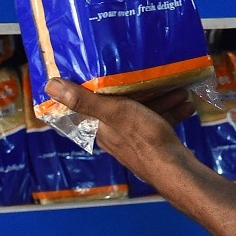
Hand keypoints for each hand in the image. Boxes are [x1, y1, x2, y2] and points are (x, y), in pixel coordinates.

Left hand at [45, 78, 195, 185]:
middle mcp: (115, 134)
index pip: (93, 102)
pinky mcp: (154, 143)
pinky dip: (171, 111)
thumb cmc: (144, 140)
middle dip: (139, 88)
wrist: (176, 170)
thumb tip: (50, 86)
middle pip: (123, 104)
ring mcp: (136, 139)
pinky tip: (185, 104)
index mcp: (101, 127)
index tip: (103, 66)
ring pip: (145, 111)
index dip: (97, 84)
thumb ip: (84, 100)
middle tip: (152, 73)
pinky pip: (161, 121)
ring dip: (160, 98)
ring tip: (176, 89)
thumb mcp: (114, 112)